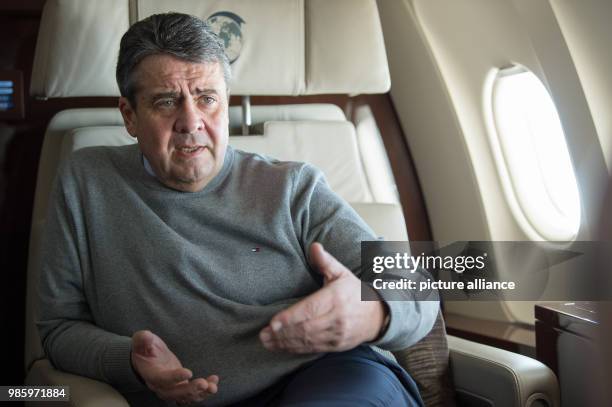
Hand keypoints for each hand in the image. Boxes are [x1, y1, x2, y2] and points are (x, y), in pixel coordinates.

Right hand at [131, 330, 218, 404]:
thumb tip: (146, 335)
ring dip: (200, 394)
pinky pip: (192, 394)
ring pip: (186, 397)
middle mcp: (160, 386)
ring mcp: (171, 389)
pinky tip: (214, 382)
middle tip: (203, 384)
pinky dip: (204, 392)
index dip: (175, 377)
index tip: (189, 372)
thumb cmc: (144, 348)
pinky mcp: (180, 388)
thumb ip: (143, 339)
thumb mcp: (141, 341)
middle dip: (190, 390)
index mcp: (151, 374)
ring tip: (213, 387)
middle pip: (175, 393)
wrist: (147, 359)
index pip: (162, 379)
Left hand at [259, 242, 386, 352]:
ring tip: (267, 342)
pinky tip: (282, 347)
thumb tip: (314, 246)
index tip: (273, 322)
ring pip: (308, 341)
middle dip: (283, 333)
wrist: (377, 315)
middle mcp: (337, 318)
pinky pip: (313, 349)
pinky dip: (296, 349)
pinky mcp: (336, 346)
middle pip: (306, 328)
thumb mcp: (342, 273)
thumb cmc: (353, 291)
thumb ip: (325, 261)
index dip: (290, 317)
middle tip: (263, 334)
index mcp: (336, 297)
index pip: (310, 309)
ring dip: (285, 343)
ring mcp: (337, 334)